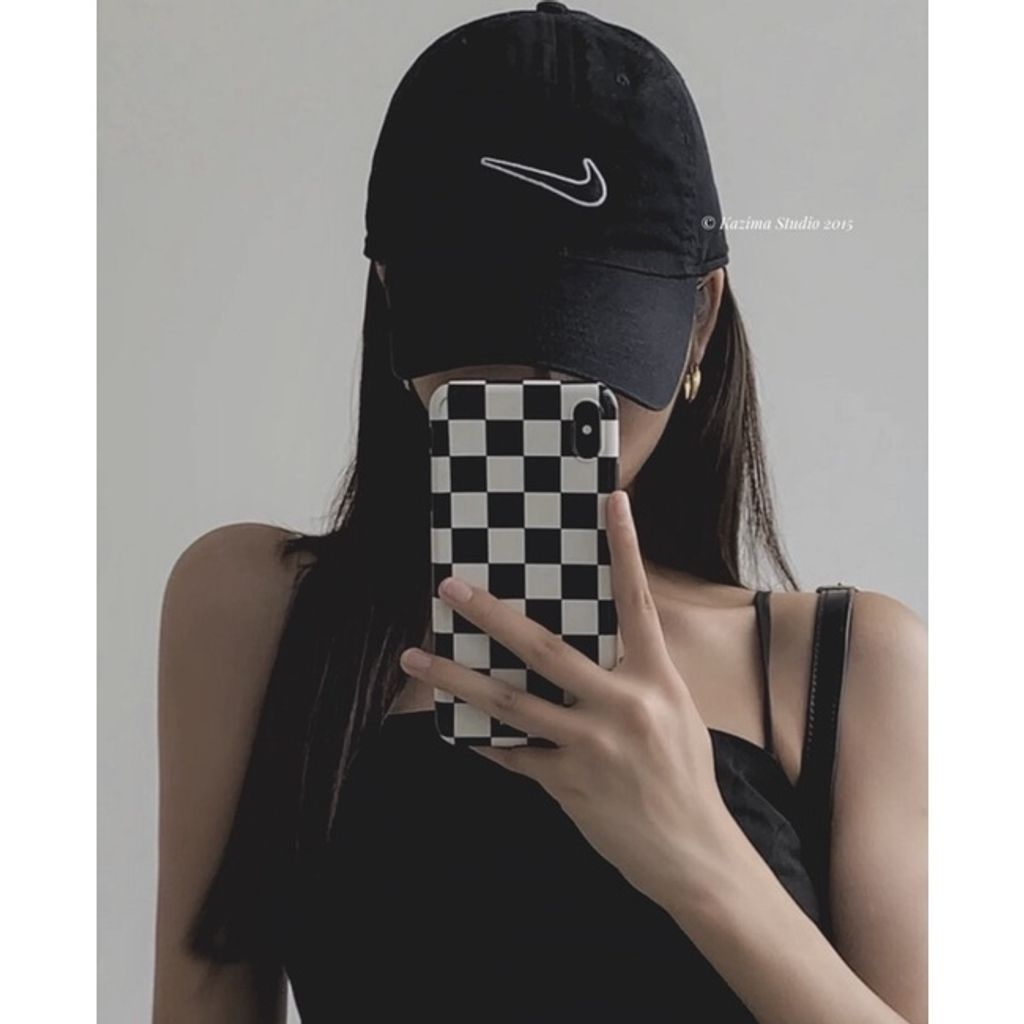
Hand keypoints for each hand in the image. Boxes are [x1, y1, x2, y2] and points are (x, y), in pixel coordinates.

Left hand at [399, 489, 739, 912]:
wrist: (695, 854)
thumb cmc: (686, 777)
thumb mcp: (674, 712)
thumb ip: (635, 674)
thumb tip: (592, 643)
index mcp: (655, 679)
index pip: (636, 600)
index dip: (625, 547)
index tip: (612, 500)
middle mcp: (622, 705)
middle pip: (545, 647)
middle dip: (491, 614)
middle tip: (449, 586)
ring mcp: (592, 745)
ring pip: (510, 702)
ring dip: (457, 678)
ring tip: (416, 657)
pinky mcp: (569, 783)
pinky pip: (514, 755)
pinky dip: (485, 741)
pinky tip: (455, 730)